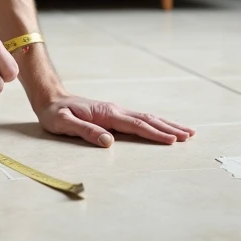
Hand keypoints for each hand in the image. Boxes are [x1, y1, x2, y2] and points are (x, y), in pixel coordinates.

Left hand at [35, 95, 194, 146]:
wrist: (50, 98)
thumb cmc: (55, 113)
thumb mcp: (63, 124)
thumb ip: (85, 132)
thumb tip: (108, 142)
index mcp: (106, 113)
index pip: (136, 125)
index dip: (155, 133)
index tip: (173, 140)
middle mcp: (114, 110)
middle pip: (148, 119)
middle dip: (169, 128)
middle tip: (190, 135)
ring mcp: (115, 111)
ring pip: (146, 118)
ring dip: (167, 124)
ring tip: (186, 131)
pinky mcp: (114, 114)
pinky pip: (139, 119)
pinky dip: (155, 123)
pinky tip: (163, 127)